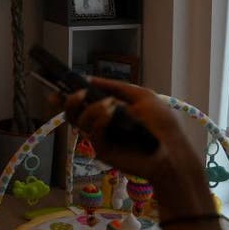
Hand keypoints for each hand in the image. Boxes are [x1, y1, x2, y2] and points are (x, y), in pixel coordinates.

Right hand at [52, 77, 217, 221]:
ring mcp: (99, 137)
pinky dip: (99, 120)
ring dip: (91, 108)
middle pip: (72, 113)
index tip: (56, 88)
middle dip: (69, 100)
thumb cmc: (160, 124)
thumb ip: (115, 86)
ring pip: (78, 121)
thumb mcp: (140, 96)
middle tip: (80, 94)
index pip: (80, 103)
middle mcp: (99, 124)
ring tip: (110, 104)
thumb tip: (89, 79)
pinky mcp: (102, 150)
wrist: (171, 150)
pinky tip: (111, 114)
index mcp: (106, 111)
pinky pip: (92, 132)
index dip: (65, 96)